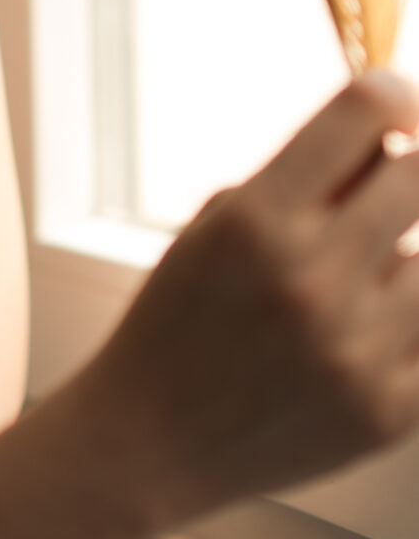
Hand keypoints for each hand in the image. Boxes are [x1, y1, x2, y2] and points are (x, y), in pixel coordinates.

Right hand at [71, 70, 418, 533]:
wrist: (146, 444)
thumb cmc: (180, 320)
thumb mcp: (215, 228)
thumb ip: (303, 178)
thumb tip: (402, 137)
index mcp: (257, 220)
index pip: (368, 110)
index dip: (394, 94)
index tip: (396, 109)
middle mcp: (310, 278)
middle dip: (414, 169)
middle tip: (392, 188)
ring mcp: (357, 349)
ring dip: (406, 260)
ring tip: (358, 283)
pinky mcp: (389, 413)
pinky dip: (407, 324)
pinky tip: (364, 333)